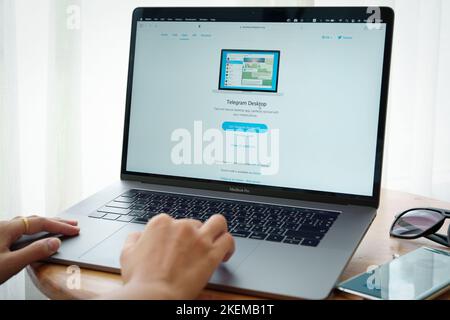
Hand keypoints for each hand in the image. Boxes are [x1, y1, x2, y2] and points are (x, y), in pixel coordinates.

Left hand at [0, 216, 79, 283]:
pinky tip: (35, 236)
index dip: (60, 226)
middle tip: (72, 224)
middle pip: (35, 221)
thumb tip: (55, 243)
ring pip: (27, 225)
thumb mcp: (10, 263)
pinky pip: (20, 231)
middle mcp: (3, 227)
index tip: (75, 229)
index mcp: (7, 228)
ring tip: (57, 226)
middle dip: (56, 222)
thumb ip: (34, 252)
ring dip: (45, 225)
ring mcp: (0, 233)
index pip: (41, 223)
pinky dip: (34, 231)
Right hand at [104, 214, 234, 298]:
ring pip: (218, 223)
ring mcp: (199, 238)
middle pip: (195, 223)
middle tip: (194, 250)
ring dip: (218, 230)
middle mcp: (182, 226)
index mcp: (161, 223)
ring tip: (217, 241)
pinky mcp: (212, 252)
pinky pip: (228, 240)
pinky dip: (228, 246)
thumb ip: (134, 240)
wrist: (154, 294)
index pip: (174, 221)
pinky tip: (224, 255)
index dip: (177, 234)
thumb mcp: (127, 254)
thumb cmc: (140, 279)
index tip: (178, 245)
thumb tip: (138, 235)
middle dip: (195, 235)